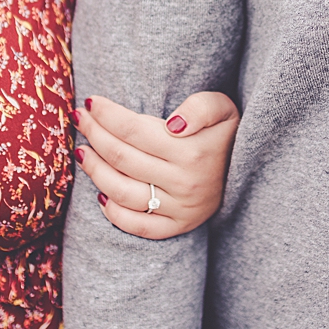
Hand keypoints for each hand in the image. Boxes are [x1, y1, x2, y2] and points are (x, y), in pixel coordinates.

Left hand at [72, 91, 238, 238]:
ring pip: (121, 192)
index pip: (133, 130)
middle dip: (93, 134)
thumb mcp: (223, 109)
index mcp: (192, 152)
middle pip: (121, 157)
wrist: (249, 172)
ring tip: (81, 150)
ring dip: (94, 170)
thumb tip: (174, 124)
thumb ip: (201, 107)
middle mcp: (184, 183)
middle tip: (79, 118)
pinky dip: (113, 213)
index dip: (106, 115)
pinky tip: (100, 194)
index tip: (91, 102)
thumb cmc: (225, 133)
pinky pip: (138, 226)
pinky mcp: (177, 226)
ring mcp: (180, 208)